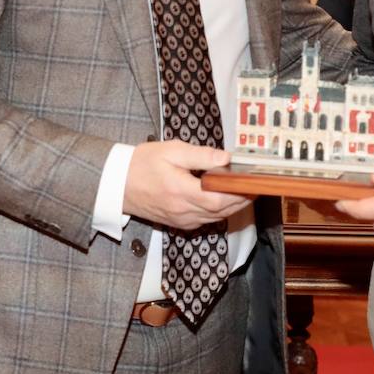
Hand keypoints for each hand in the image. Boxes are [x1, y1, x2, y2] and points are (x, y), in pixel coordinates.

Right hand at [123, 139, 250, 230]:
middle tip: (257, 186)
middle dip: (242, 200)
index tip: (255, 182)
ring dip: (233, 207)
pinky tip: (225, 199)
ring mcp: (180, 220)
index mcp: (181, 191)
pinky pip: (205, 220)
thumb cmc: (142, 163)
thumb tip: (227, 158)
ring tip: (246, 191)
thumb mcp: (172, 151)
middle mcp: (182, 211)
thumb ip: (201, 155)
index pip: (220, 198)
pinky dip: (219, 212)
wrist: (116, 183)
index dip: (241, 193)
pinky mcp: (178, 223)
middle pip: (222, 211)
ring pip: (215, 218)